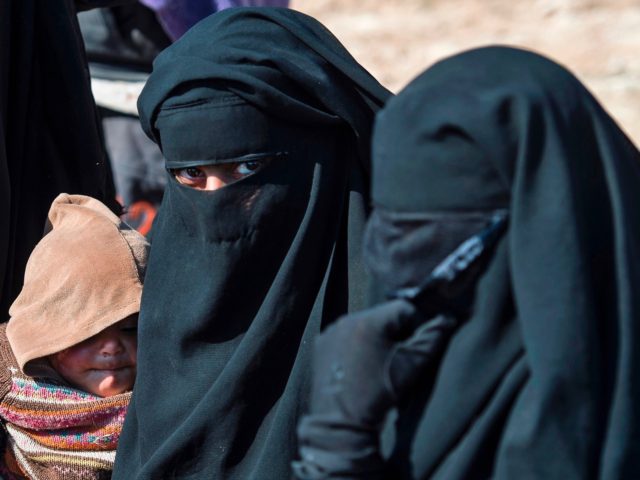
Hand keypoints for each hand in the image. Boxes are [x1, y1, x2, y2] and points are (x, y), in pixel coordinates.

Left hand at [293, 299, 457, 478]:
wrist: (341, 423)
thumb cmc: (379, 395)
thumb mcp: (411, 366)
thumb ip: (431, 338)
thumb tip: (447, 319)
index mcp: (368, 321)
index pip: (403, 307)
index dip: (417, 323)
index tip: (418, 344)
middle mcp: (346, 320)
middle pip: (383, 315)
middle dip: (396, 331)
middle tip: (401, 356)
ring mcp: (331, 331)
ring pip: (365, 324)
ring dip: (377, 337)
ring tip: (381, 363)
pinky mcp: (321, 344)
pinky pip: (347, 335)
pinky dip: (358, 345)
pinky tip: (363, 365)